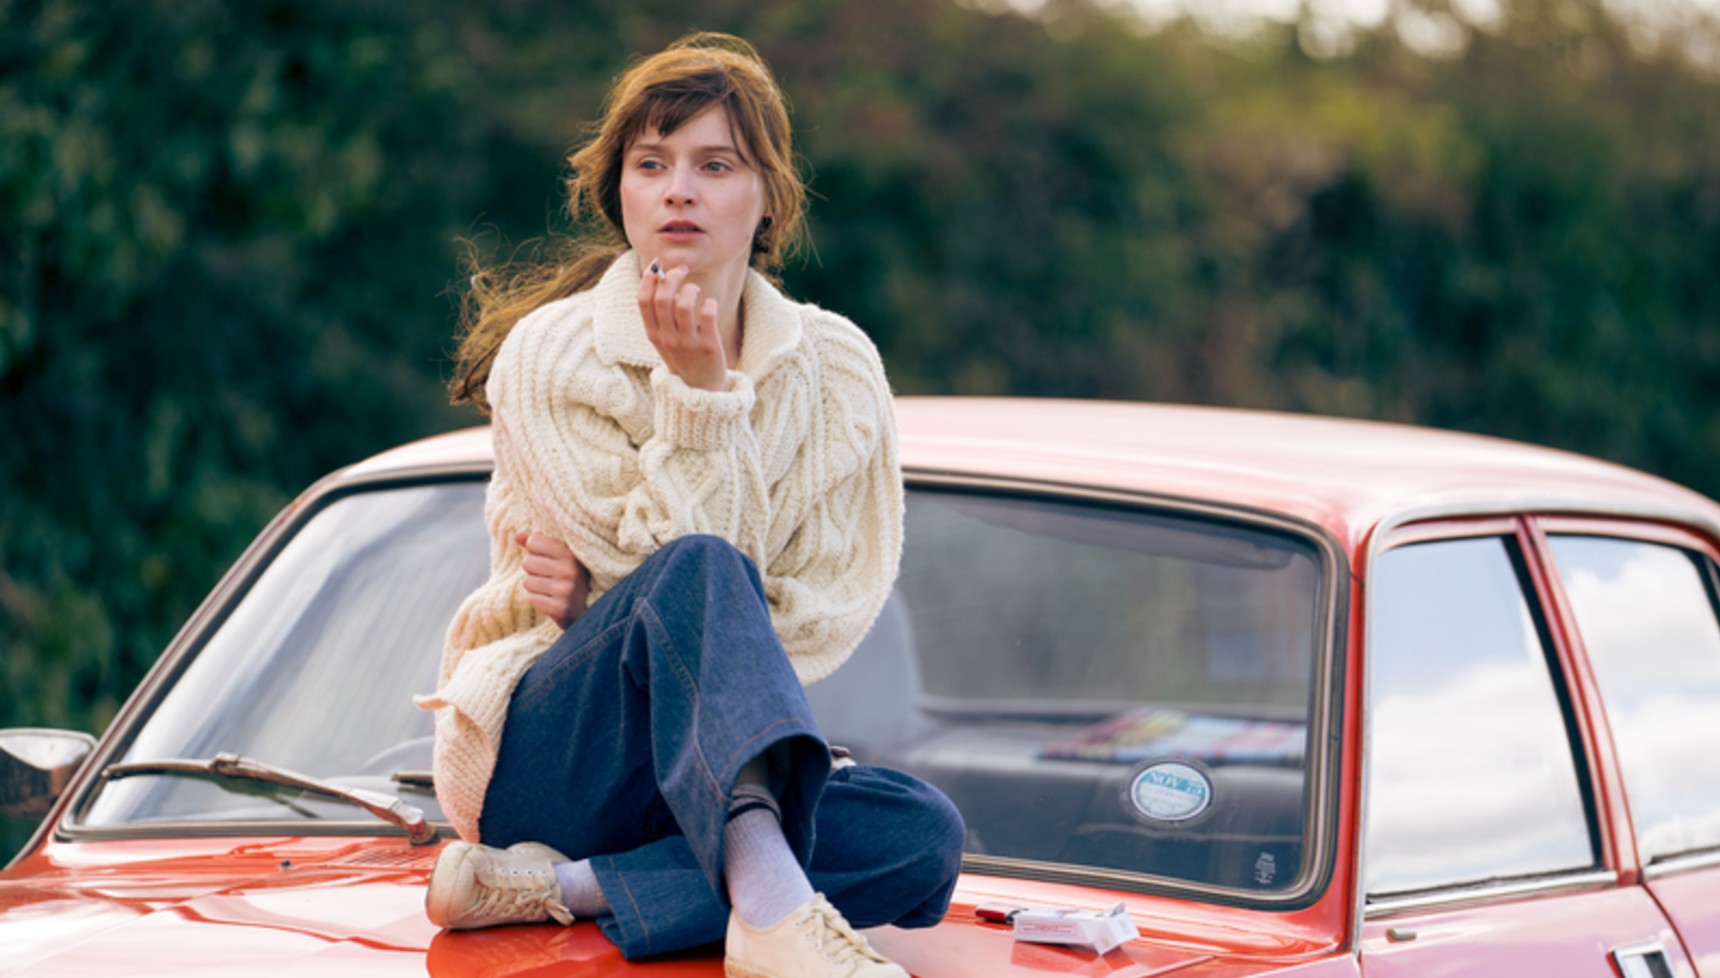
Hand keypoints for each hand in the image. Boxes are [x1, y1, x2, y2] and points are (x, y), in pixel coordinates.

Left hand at [516, 532, 588, 630]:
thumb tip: (517, 536)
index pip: (534, 542)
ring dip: (535, 587)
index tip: (545, 557)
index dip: (534, 550)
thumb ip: (539, 543)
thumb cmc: (569, 578)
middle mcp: (569, 571)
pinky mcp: (559, 608)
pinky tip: (551, 600)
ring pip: (528, 582)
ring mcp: (564, 591)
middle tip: (548, 576)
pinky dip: (538, 600)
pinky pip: (532, 599)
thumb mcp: (560, 557)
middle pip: (527, 562)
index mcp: (570, 555)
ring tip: (550, 589)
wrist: (588, 610)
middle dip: (533, 570)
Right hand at [638, 261, 727, 390]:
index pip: (643, 300)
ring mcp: (687, 343)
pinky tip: (709, 305)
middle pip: (663, 298)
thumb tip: (661, 276)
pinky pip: (707, 315)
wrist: (700, 389)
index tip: (658, 264)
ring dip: (691, 288)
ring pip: (684, 304)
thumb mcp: (663, 338)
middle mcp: (667, 338)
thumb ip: (660, 313)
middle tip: (682, 270)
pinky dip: (709, 303)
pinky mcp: (708, 346)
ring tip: (696, 290)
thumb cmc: (682, 356)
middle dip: (672, 277)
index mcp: (653, 334)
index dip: (649, 277)